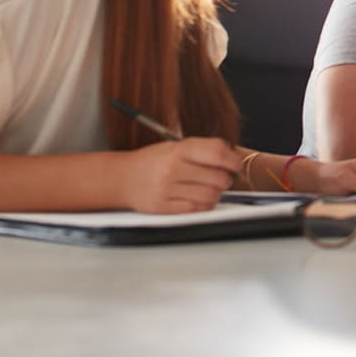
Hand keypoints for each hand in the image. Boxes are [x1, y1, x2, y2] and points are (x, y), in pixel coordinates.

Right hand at [119, 138, 240, 213]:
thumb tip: (232, 156)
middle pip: (217, 177)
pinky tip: (198, 200)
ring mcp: (166, 189)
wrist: (120, 178)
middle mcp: (172, 168)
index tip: (236, 165)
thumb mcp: (174, 147)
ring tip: (210, 190)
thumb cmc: (151, 162)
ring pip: (210, 195)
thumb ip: (201, 150)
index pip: (216, 152)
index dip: (233, 160)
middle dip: (226, 179)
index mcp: (178, 150)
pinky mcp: (162, 207)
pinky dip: (203, 206)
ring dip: (216, 194)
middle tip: (223, 179)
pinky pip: (195, 210)